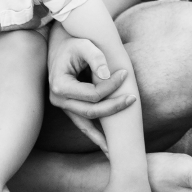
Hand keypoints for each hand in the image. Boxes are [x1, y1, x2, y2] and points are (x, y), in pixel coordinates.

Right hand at [47, 35, 134, 154]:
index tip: (125, 74)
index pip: (92, 94)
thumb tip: (106, 75)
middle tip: (133, 99)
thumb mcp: (85, 45)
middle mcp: (58, 100)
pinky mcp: (69, 108)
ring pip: (86, 123)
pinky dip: (95, 135)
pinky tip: (107, 147)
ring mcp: (63, 106)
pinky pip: (82, 124)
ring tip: (120, 147)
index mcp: (60, 85)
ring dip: (104, 133)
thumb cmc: (74, 44)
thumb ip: (96, 57)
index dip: (111, 86)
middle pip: (91, 111)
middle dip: (114, 107)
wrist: (60, 46)